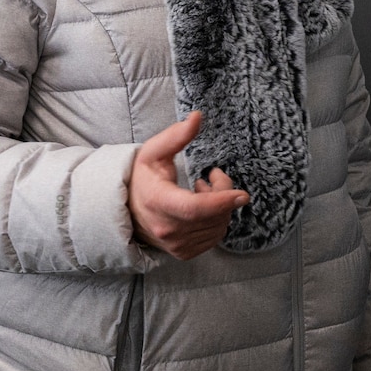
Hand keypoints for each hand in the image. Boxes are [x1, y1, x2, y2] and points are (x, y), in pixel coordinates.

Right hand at [127, 112, 248, 259]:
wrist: (127, 210)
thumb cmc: (142, 178)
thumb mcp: (154, 152)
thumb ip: (177, 135)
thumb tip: (197, 116)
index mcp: (159, 203)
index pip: (195, 208)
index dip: (221, 201)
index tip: (243, 194)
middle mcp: (167, 229)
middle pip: (213, 214)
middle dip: (223, 192)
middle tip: (213, 176)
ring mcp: (176, 245)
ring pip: (219, 226)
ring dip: (221, 206)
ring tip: (203, 190)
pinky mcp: (184, 253)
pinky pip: (215, 237)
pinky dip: (217, 220)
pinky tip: (203, 208)